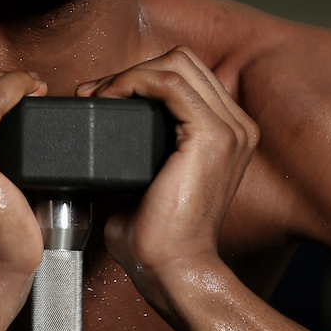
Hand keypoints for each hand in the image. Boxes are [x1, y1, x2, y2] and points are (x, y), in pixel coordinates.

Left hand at [76, 47, 257, 278]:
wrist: (172, 270)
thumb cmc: (157, 237)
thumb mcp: (148, 179)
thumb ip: (136, 153)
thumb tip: (100, 136)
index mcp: (226, 134)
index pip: (185, 75)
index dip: (140, 74)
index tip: (99, 94)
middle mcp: (235, 127)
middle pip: (182, 61)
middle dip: (132, 69)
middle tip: (94, 92)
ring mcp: (229, 129)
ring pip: (176, 63)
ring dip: (129, 73)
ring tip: (98, 94)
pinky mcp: (212, 136)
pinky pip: (169, 81)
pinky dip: (134, 80)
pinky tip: (110, 97)